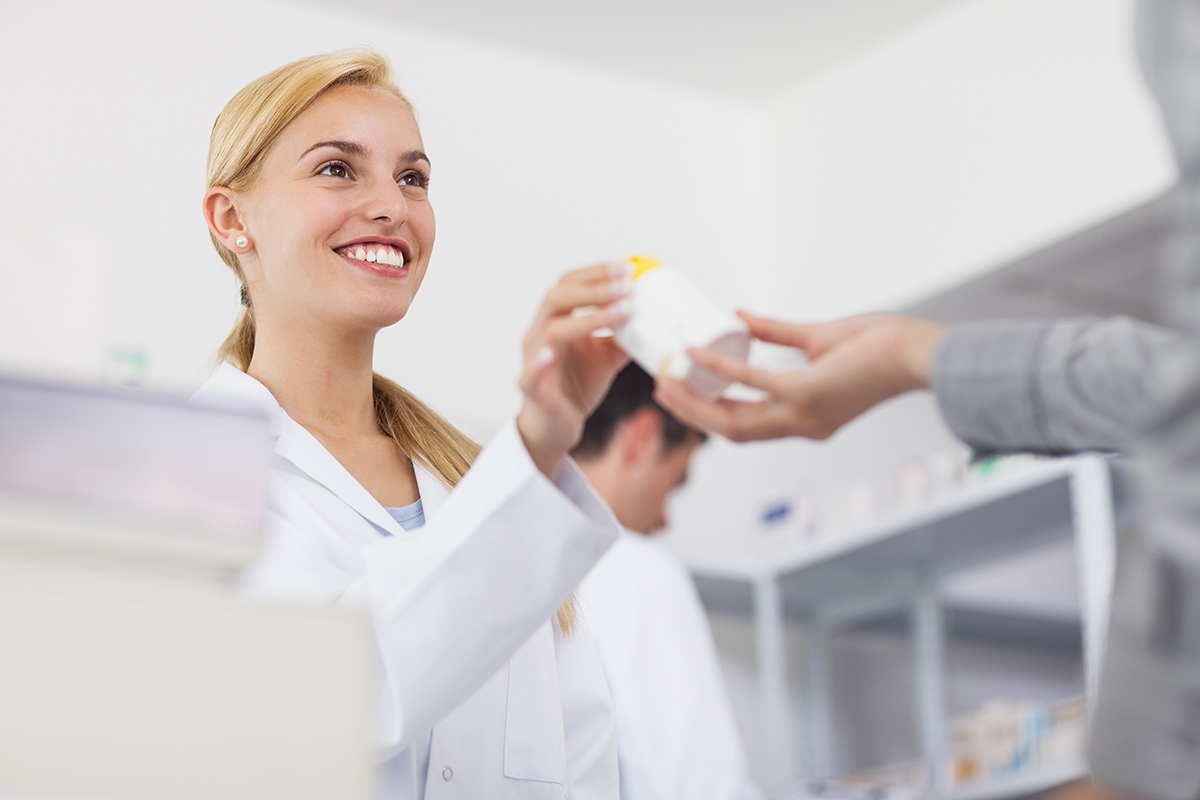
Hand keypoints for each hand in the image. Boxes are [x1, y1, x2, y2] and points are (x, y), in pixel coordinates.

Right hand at [517, 262, 632, 477]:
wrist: (554, 428)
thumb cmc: (575, 387)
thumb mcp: (605, 358)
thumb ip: (624, 339)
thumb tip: (655, 320)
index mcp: (555, 321)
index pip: (569, 284)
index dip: (596, 273)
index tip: (628, 269)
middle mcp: (539, 334)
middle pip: (558, 297)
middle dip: (595, 288)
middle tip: (628, 285)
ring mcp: (532, 360)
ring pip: (552, 330)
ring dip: (589, 318)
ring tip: (622, 311)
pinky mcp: (531, 389)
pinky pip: (531, 374)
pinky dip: (541, 363)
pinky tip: (552, 354)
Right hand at [654, 312, 944, 441]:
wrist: (916, 352)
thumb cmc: (880, 347)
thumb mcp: (818, 339)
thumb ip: (778, 333)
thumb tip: (741, 317)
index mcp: (804, 417)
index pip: (747, 426)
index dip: (709, 413)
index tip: (682, 393)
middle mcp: (800, 424)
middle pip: (730, 430)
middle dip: (692, 412)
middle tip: (663, 388)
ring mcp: (801, 413)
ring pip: (732, 419)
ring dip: (696, 400)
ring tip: (668, 377)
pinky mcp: (805, 392)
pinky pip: (751, 382)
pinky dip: (720, 369)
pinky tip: (696, 352)